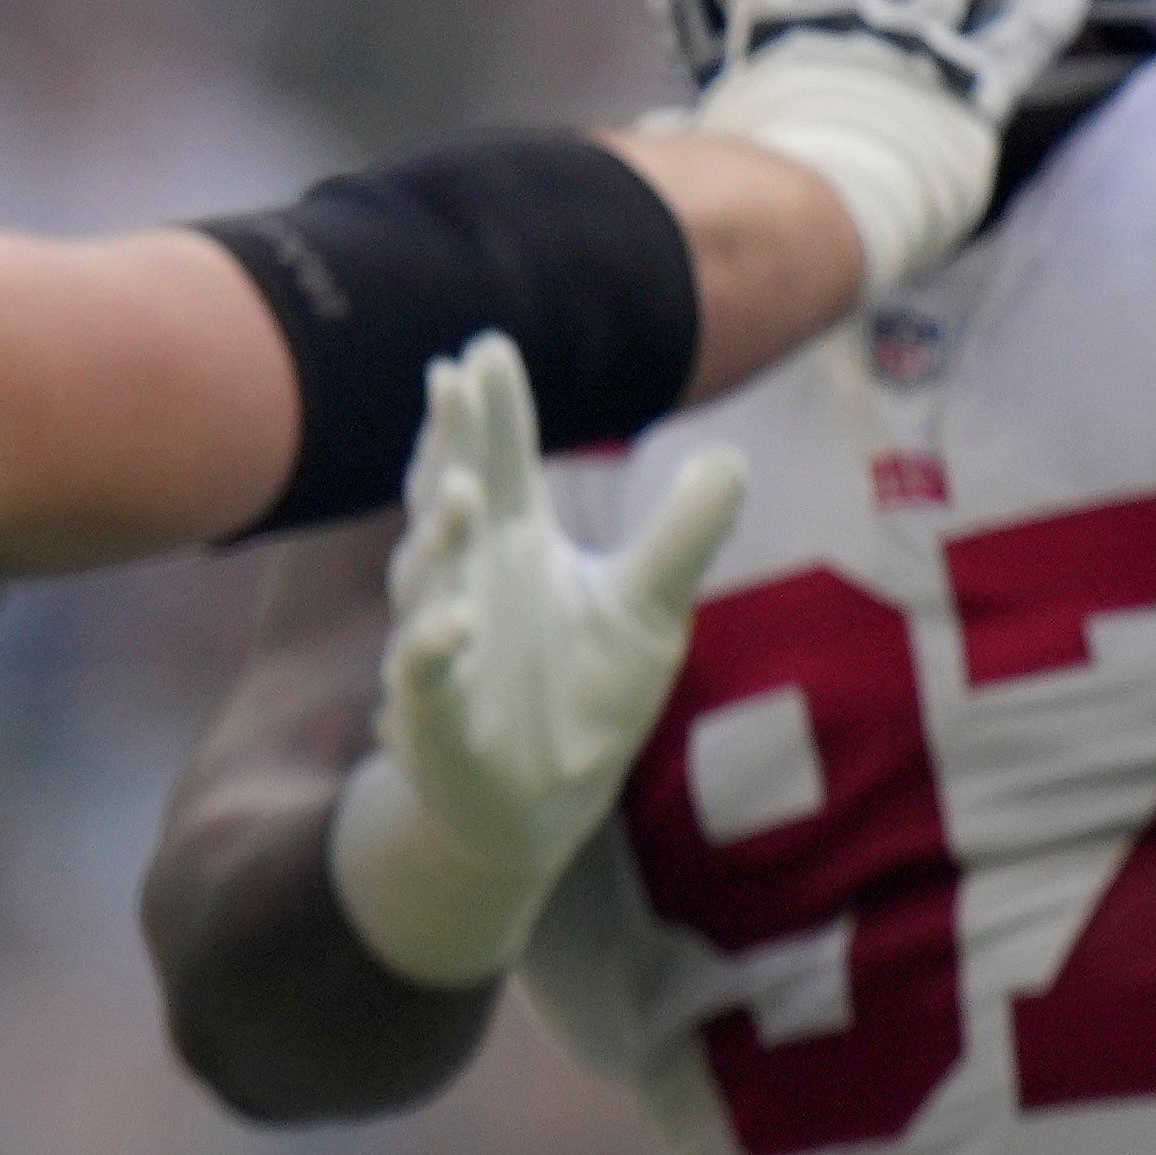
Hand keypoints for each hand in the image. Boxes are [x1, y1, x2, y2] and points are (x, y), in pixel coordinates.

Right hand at [327, 335, 742, 987]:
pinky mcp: (435, 715)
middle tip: (454, 380)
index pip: (499, 463)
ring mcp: (442, 643)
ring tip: (463, 487)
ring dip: (439, 532)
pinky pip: (423, 675)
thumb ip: (686, 534)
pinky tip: (457, 619)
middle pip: (449, 498)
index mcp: (513, 545)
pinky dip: (433, 647)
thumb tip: (732, 453)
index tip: (486, 349)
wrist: (540, 806)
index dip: (491, 412)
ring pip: (427, 578)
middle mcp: (465, 581)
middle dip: (450, 441)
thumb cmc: (586, 696)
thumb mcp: (651, 608)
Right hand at [684, 0, 1090, 293]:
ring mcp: (916, 43)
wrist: (808, 208)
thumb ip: (679, 134)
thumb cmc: (737, 185)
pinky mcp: (970, 82)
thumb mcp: (696, 149)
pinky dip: (1048, 6)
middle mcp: (849, 18)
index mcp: (775, 30)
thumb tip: (651, 140)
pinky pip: (1022, 35)